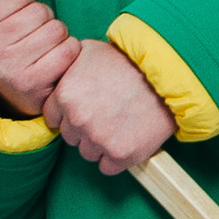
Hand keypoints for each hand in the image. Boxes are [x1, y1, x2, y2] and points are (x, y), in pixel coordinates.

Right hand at [0, 0, 78, 114]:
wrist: (9, 93)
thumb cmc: (7, 42)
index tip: (18, 14)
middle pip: (39, 11)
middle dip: (43, 17)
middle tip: (34, 32)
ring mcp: (9, 69)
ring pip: (56, 29)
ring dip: (57, 33)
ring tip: (45, 44)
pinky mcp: (34, 84)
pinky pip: (68, 49)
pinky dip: (69, 49)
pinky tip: (56, 57)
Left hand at [42, 37, 175, 174]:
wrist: (166, 75)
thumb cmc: (127, 60)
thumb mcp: (88, 51)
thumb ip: (66, 68)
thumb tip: (57, 75)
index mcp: (65, 95)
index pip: (52, 118)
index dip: (68, 114)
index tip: (85, 109)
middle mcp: (78, 119)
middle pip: (70, 137)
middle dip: (84, 129)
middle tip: (106, 115)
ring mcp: (98, 139)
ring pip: (88, 153)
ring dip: (100, 144)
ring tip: (119, 125)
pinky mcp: (120, 154)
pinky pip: (107, 167)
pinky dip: (115, 158)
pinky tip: (126, 139)